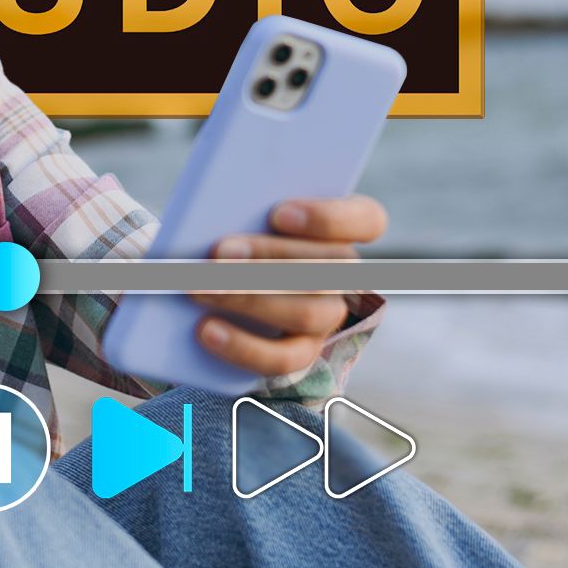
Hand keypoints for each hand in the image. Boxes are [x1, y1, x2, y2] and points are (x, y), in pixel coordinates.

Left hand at [189, 194, 387, 375]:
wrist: (212, 283)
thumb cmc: (234, 235)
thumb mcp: (241, 215)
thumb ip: (243, 208)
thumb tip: (215, 215)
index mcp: (341, 229)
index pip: (368, 220)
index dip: (329, 218)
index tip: (278, 213)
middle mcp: (343, 275)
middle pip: (329, 268)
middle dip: (270, 257)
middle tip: (219, 252)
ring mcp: (328, 317)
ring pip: (308, 313)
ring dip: (250, 300)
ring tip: (200, 288)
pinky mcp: (301, 352)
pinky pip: (284, 359)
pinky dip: (242, 345)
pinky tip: (205, 329)